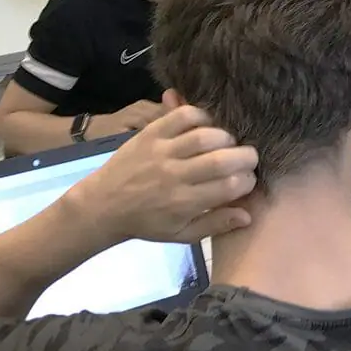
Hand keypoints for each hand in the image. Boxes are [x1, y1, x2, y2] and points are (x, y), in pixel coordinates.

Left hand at [66, 105, 257, 244]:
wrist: (102, 206)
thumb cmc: (146, 223)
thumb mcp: (180, 234)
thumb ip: (215, 225)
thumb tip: (247, 215)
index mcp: (183, 203)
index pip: (229, 187)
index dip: (247, 181)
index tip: (248, 180)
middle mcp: (174, 176)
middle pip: (221, 160)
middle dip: (245, 156)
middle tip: (249, 157)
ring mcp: (162, 152)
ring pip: (204, 136)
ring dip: (226, 137)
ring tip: (228, 143)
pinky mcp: (150, 133)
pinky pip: (181, 116)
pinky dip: (201, 115)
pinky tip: (208, 125)